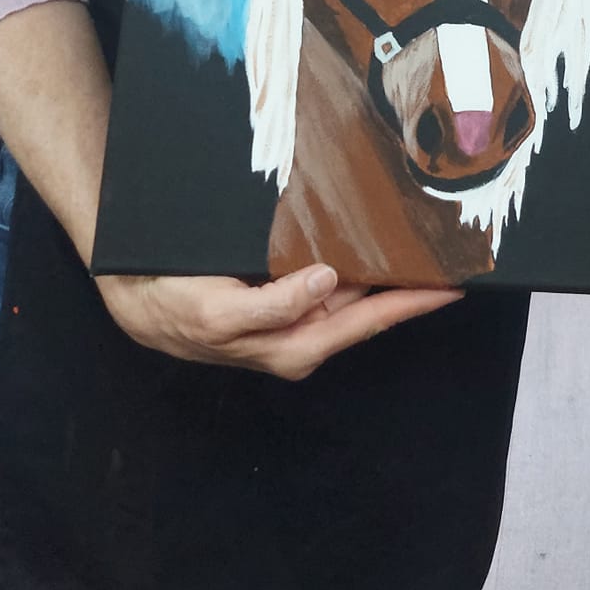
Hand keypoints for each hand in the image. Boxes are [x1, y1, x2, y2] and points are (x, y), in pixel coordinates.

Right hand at [96, 265, 461, 379]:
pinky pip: (330, 278)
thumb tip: (325, 282)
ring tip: (427, 246)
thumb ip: (271, 308)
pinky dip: (355, 263)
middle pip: (370, 308)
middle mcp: (302, 333)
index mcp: (294, 345)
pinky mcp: (281, 295)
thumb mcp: (216, 315)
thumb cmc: (175, 309)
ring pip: (353, 292)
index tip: (452, 285)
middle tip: (456, 258)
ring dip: (387, 273)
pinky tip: (372, 243)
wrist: (134, 296)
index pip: (367, 322)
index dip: (411, 303)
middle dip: (412, 287)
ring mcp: (293, 315)